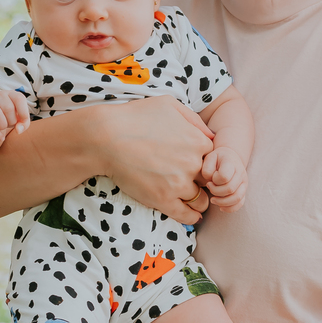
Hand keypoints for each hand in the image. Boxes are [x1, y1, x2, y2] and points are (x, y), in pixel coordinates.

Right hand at [0, 89, 30, 153]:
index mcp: (11, 94)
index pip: (19, 99)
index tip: (22, 120)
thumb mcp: (19, 119)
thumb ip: (24, 124)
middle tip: (10, 124)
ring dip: (3, 126)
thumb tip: (18, 130)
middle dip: (12, 121)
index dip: (23, 112)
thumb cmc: (9, 117)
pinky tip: (0, 137)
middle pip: (8, 109)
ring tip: (3, 127)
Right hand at [97, 98, 214, 223]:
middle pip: (210, 180)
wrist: (106, 138)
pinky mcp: (163, 200)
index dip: (206, 162)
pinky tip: (192, 216)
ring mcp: (179, 184)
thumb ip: (194, 119)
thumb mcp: (169, 105)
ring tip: (191, 198)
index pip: (215, 159)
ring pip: (201, 200)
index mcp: (198, 142)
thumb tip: (210, 135)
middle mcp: (193, 164)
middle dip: (204, 181)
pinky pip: (186, 215)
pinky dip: (191, 217)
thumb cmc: (135, 117)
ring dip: (198, 200)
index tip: (196, 164)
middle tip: (195, 182)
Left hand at [201, 145, 247, 212]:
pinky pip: (240, 203)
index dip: (214, 181)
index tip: (209, 180)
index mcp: (231, 163)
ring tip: (213, 200)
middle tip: (209, 187)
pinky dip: (230, 208)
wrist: (230, 157)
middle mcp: (241, 173)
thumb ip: (207, 169)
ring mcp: (244, 183)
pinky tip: (221, 207)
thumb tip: (210, 182)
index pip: (224, 177)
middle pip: (230, 189)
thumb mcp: (209, 158)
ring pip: (236, 198)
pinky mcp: (243, 191)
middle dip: (216, 192)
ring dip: (222, 202)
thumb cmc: (217, 159)